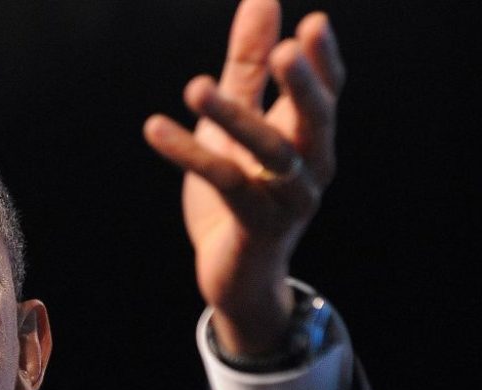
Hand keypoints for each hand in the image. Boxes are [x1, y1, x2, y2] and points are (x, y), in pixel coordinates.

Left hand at [144, 0, 344, 355]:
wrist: (236, 273)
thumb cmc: (240, 190)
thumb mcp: (238, 120)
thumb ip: (250, 64)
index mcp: (310, 137)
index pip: (327, 92)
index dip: (323, 60)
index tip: (313, 23)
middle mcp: (311, 168)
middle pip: (315, 121)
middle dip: (302, 86)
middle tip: (285, 51)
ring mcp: (287, 201)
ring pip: (269, 155)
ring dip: (233, 119)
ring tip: (195, 87)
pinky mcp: (256, 226)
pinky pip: (225, 184)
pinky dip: (189, 154)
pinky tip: (154, 127)